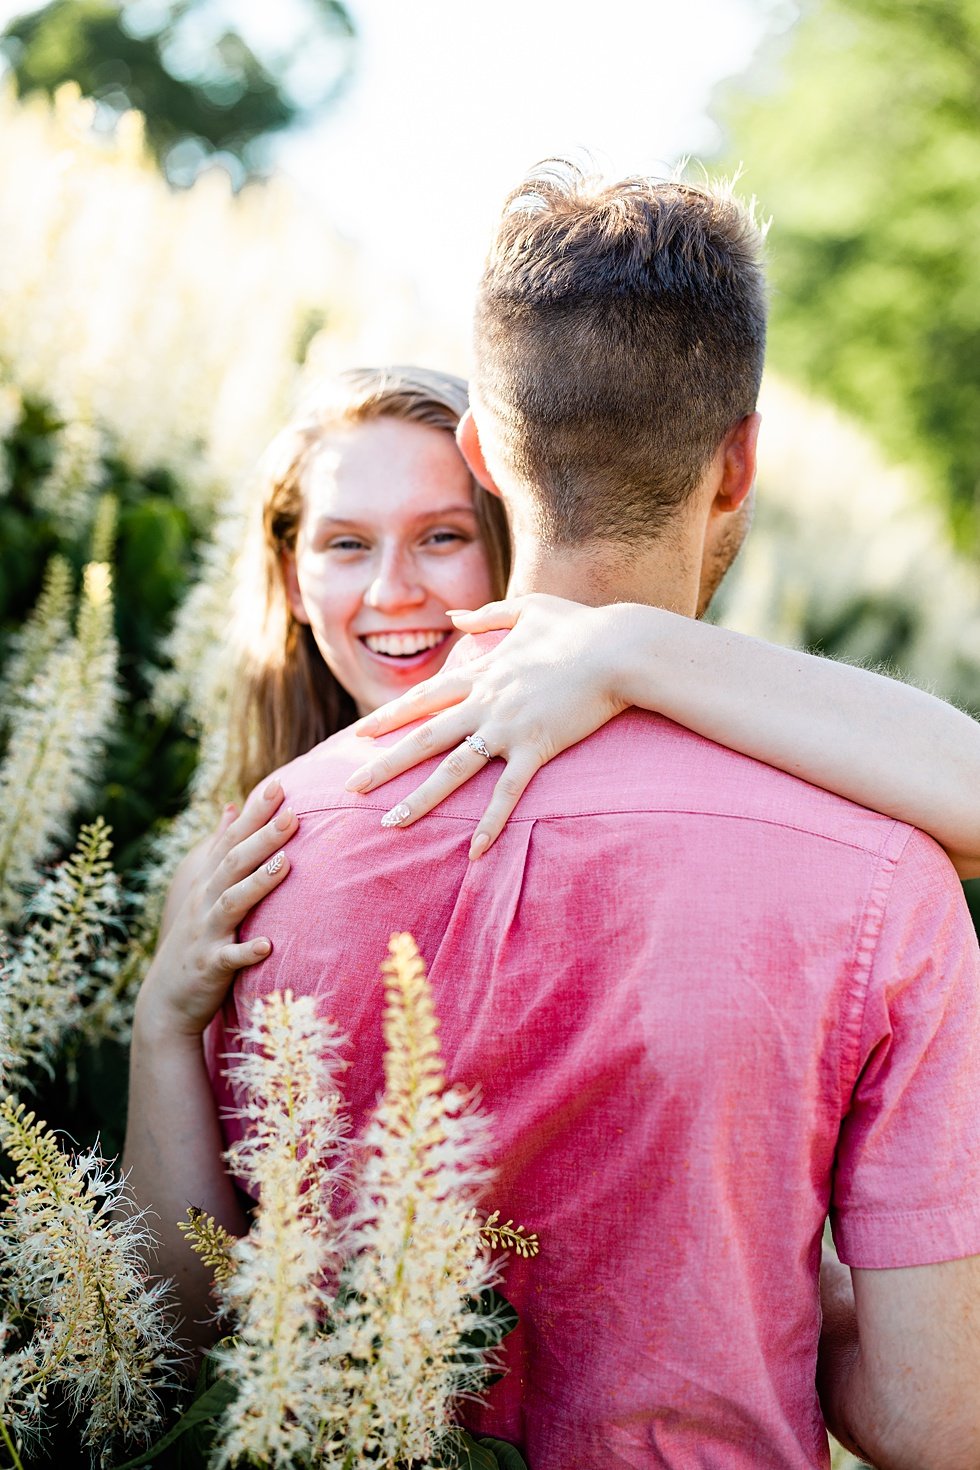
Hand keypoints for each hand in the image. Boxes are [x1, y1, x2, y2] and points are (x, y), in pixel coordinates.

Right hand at [135, 778, 297, 1039]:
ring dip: (257, 883)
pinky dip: (248, 951)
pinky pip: (230, 958)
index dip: (254, 813)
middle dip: (262, 838)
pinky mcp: (210, 966)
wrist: (167, 999)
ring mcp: (206, 933)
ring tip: (285, 864)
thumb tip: (233, 806)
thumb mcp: (205, 888)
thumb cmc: (196, 938)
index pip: (232, 839)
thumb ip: (221, 848)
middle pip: (234, 863)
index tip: (279, 785)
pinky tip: (269, 945)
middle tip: (292, 815)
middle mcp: (205, 902)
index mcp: (209, 882)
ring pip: (231, 903)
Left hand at [344, 594, 630, 857]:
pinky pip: (508, 793)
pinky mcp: (537, 747)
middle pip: (423, 736)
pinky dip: (491, 823)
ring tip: (389, 825)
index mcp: (482, 672)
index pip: (424, 698)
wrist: (619, 648)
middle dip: (384, 763)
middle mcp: (485, 701)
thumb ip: (488, 613)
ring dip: (419, 799)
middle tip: (350, 786)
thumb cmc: (581, 625)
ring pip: (452, 769)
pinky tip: (474, 850)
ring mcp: (508, 726)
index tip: (359, 734)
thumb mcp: (529, 607)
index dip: (388, 717)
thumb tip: (455, 614)